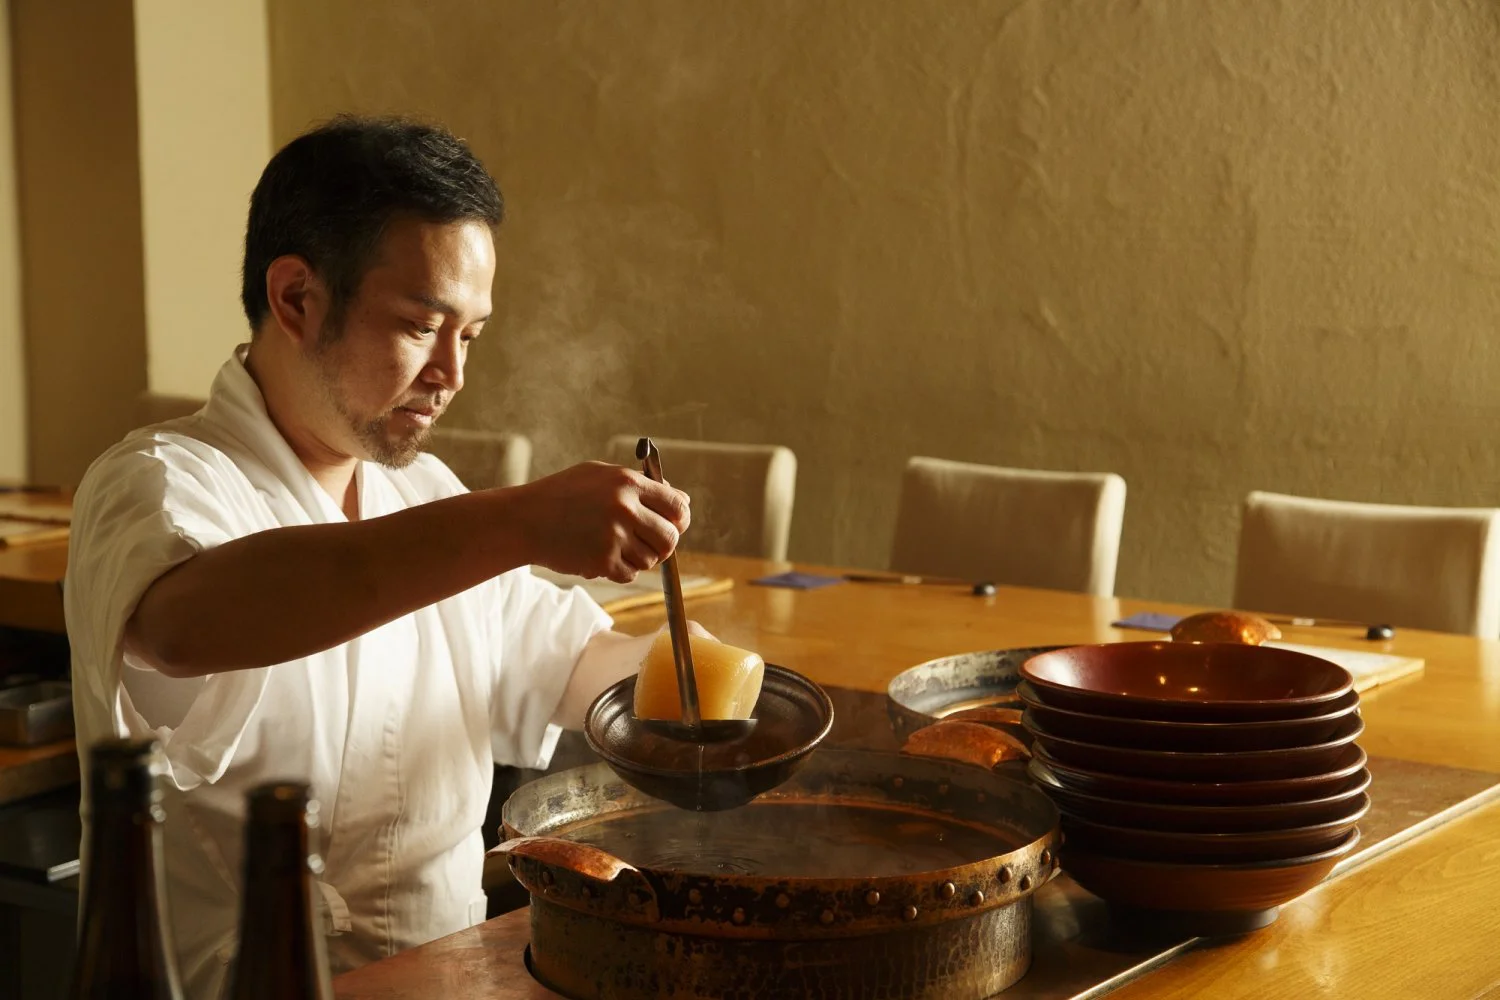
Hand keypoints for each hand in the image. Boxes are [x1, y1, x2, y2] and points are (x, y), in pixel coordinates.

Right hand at [509, 462, 690, 581]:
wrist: (524, 520)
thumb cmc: (562, 495)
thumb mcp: (599, 475)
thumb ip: (639, 484)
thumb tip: (681, 501)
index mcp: (628, 483)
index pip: (678, 506)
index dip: (680, 520)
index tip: (674, 525)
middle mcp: (624, 508)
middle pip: (670, 538)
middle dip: (664, 545)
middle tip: (649, 545)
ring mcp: (613, 536)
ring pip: (651, 559)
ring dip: (638, 558)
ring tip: (615, 547)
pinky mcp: (601, 561)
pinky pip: (630, 574)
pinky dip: (620, 571)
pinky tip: (600, 556)